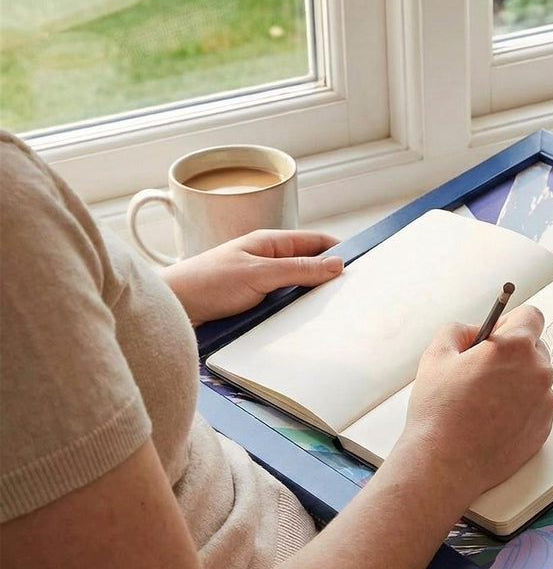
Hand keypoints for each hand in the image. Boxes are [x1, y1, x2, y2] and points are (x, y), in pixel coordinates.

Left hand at [159, 229, 343, 325]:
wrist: (172, 309)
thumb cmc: (206, 282)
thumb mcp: (259, 273)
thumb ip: (298, 269)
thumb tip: (336, 264)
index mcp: (270, 243)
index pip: (316, 241)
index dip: (340, 250)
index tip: (363, 264)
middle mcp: (267, 261)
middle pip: (311, 267)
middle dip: (330, 279)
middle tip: (353, 294)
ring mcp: (262, 284)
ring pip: (299, 291)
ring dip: (312, 301)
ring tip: (334, 313)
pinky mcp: (255, 307)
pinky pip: (285, 308)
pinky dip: (296, 315)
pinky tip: (306, 326)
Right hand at [401, 306, 552, 502]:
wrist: (446, 463)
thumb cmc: (439, 409)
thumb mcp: (437, 355)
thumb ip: (459, 330)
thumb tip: (476, 331)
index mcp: (516, 347)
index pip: (532, 316)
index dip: (512, 322)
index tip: (497, 335)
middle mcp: (539, 372)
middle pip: (536, 348)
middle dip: (513, 353)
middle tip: (483, 371)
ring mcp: (545, 402)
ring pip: (535, 379)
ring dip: (517, 382)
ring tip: (484, 401)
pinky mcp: (545, 428)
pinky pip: (536, 406)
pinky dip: (520, 408)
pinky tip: (492, 421)